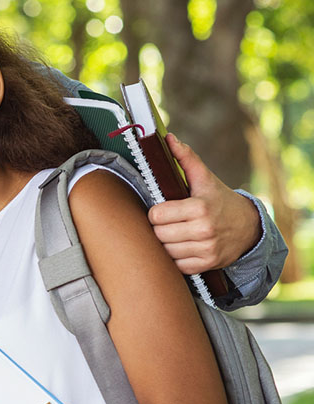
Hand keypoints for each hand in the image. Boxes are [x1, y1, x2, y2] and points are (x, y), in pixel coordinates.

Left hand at [146, 134, 260, 272]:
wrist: (248, 227)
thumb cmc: (219, 200)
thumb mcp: (205, 179)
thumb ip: (186, 158)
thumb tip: (169, 138)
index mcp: (200, 208)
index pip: (156, 215)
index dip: (156, 212)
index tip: (164, 209)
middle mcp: (204, 231)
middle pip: (158, 234)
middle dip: (160, 227)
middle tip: (168, 222)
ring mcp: (206, 250)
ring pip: (165, 251)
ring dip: (166, 243)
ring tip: (175, 233)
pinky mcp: (206, 265)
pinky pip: (176, 265)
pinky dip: (175, 257)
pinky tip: (182, 246)